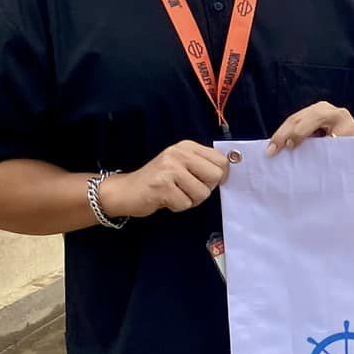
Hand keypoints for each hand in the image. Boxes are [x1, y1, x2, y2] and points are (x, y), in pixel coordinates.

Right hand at [100, 141, 231, 216]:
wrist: (126, 190)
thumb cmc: (159, 181)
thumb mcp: (181, 165)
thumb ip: (202, 165)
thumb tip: (227, 172)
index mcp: (187, 147)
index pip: (221, 161)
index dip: (219, 176)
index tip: (206, 181)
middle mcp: (178, 154)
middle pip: (215, 176)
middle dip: (205, 189)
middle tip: (187, 189)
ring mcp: (169, 169)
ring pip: (202, 193)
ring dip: (190, 200)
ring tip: (175, 194)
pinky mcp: (162, 186)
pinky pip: (185, 203)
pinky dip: (177, 206)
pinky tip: (165, 199)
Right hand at [267, 100, 353, 153]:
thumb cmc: (352, 148)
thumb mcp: (345, 149)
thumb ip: (329, 150)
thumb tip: (307, 158)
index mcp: (338, 116)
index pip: (314, 119)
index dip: (299, 133)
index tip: (289, 147)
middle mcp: (327, 109)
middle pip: (300, 118)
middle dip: (284, 134)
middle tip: (271, 150)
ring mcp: (317, 109)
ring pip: (294, 119)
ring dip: (281, 134)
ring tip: (270, 148)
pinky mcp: (310, 113)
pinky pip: (294, 122)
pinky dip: (284, 132)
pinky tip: (276, 143)